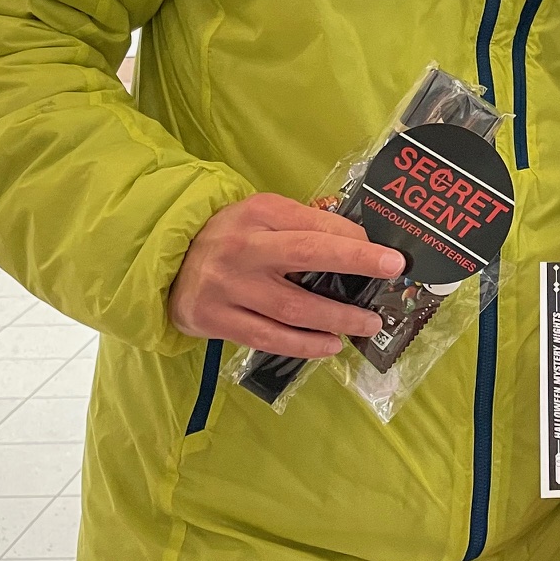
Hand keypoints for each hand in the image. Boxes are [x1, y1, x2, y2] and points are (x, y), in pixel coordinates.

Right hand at [169, 193, 405, 356]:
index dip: (354, 242)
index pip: (314, 225)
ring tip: (367, 324)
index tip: (390, 258)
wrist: (167, 262)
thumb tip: (361, 240)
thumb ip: (305, 224)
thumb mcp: (263, 215)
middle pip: (306, 257)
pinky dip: (303, 345)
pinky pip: (267, 338)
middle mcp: (243, 248)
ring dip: (335, 318)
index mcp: (258, 214)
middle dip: (354, 266)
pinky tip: (329, 346)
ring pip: (291, 308)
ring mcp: (227, 287)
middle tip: (392, 279)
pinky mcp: (214, 320)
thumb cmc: (231, 236)